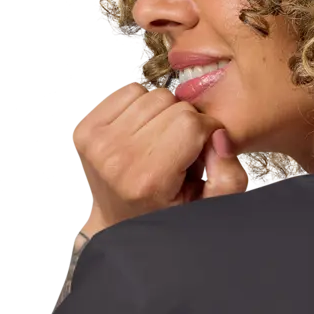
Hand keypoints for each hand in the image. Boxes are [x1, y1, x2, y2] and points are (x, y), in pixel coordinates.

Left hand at [69, 79, 250, 228]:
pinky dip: (141, 106)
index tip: (202, 151)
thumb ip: (228, 177)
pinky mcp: (85, 129)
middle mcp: (117, 159)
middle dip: (185, 121)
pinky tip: (142, 132)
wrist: (118, 222)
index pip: (191, 124)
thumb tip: (219, 135)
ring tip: (160, 142)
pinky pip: (128, 92)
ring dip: (163, 113)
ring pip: (151, 94)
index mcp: (147, 181)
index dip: (206, 131)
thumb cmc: (167, 213)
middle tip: (179, 150)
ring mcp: (96, 142)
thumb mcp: (208, 207)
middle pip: (171, 103)